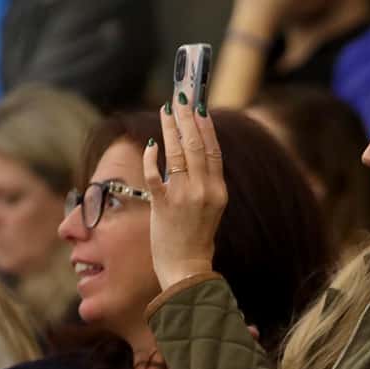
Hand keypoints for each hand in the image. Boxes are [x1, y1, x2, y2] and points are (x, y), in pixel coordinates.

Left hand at [142, 97, 226, 289]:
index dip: (205, 126)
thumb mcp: (210, 208)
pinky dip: (152, 158)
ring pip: (177, 154)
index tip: (198, 107)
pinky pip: (156, 175)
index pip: (213, 150)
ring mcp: (185, 198)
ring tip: (165, 111)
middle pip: (196, 146)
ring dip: (170, 129)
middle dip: (187, 119)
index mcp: (219, 191)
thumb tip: (194, 154)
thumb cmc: (196, 237)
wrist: (187, 268)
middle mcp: (205, 191)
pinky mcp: (164, 206)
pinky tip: (150, 144)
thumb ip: (206, 182)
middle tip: (180, 98)